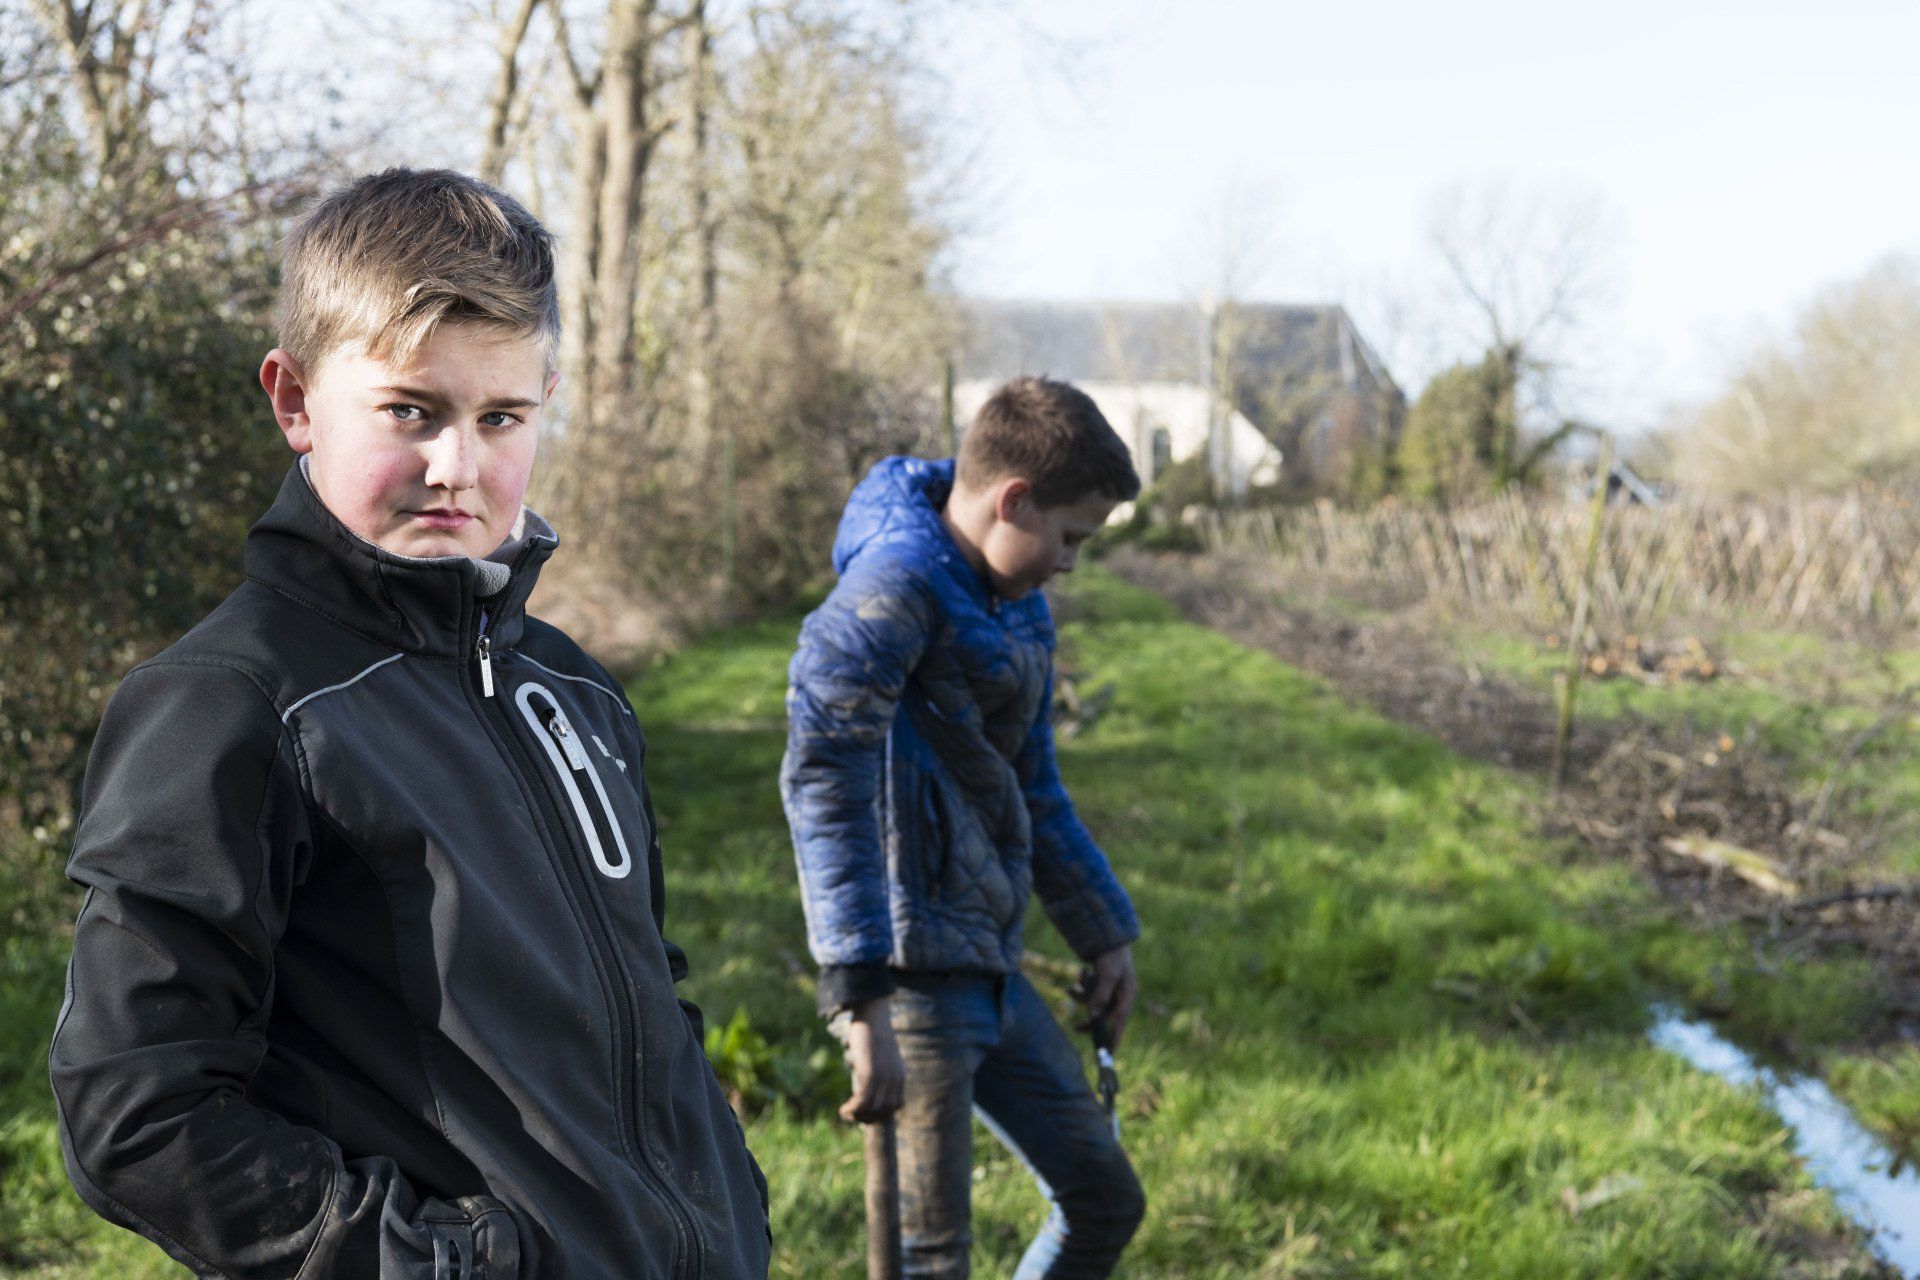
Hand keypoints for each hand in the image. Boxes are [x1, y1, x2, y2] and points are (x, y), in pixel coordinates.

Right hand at [839, 998, 903, 1123]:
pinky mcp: (870, 1073)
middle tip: (853, 1115)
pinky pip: (863, 1101)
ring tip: (846, 1113)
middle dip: (868, 1119)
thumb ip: (883, 1067)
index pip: (896, 1105)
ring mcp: (883, 1077)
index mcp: (900, 1075)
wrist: (873, 1015)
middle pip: (884, 1111)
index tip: (866, 1112)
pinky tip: (843, 1110)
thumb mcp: (884, 1053)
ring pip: (873, 1109)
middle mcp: (894, 1079)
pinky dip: (852, 1110)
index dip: (881, 1114)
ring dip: (858, 1116)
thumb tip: (872, 1079)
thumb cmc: (874, 1032)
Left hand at [1076, 945, 1136, 1049]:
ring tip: (1072, 988)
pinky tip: (1080, 974)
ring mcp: (1110, 990)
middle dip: (1090, 1020)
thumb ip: (1101, 995)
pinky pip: (1089, 992)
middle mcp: (1119, 995)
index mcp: (1127, 996)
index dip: (1114, 1038)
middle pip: (1104, 1016)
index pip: (1120, 1022)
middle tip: (1076, 1028)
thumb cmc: (1113, 954)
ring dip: (1081, 997)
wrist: (1109, 935)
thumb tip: (1093, 1015)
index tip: (1108, 1053)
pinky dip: (1081, 986)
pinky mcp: (1100, 984)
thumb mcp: (1108, 974)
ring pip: (1093, 1004)